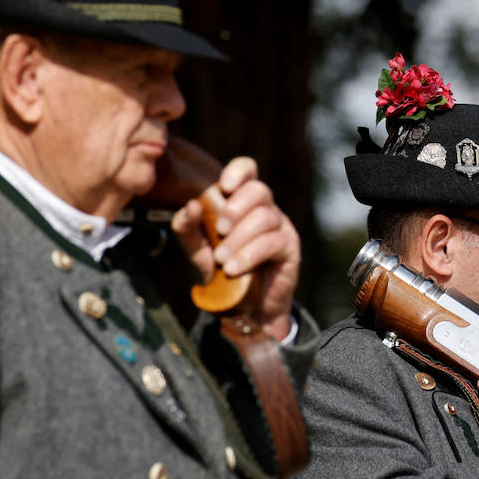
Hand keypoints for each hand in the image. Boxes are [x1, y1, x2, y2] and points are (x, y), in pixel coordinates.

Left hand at [171, 157, 299, 340]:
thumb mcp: (198, 250)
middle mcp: (265, 209)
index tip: (224, 186)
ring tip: (222, 260)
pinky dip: (249, 255)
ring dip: (239, 238)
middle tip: (219, 230)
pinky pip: (272, 242)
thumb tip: (191, 206)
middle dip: (236, 207)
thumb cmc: (222, 272)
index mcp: (243, 202)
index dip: (238, 171)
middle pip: (259, 190)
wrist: (246, 308)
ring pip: (265, 217)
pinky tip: (232, 269)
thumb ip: (188, 229)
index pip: (248, 170)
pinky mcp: (290, 248)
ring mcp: (280, 227)